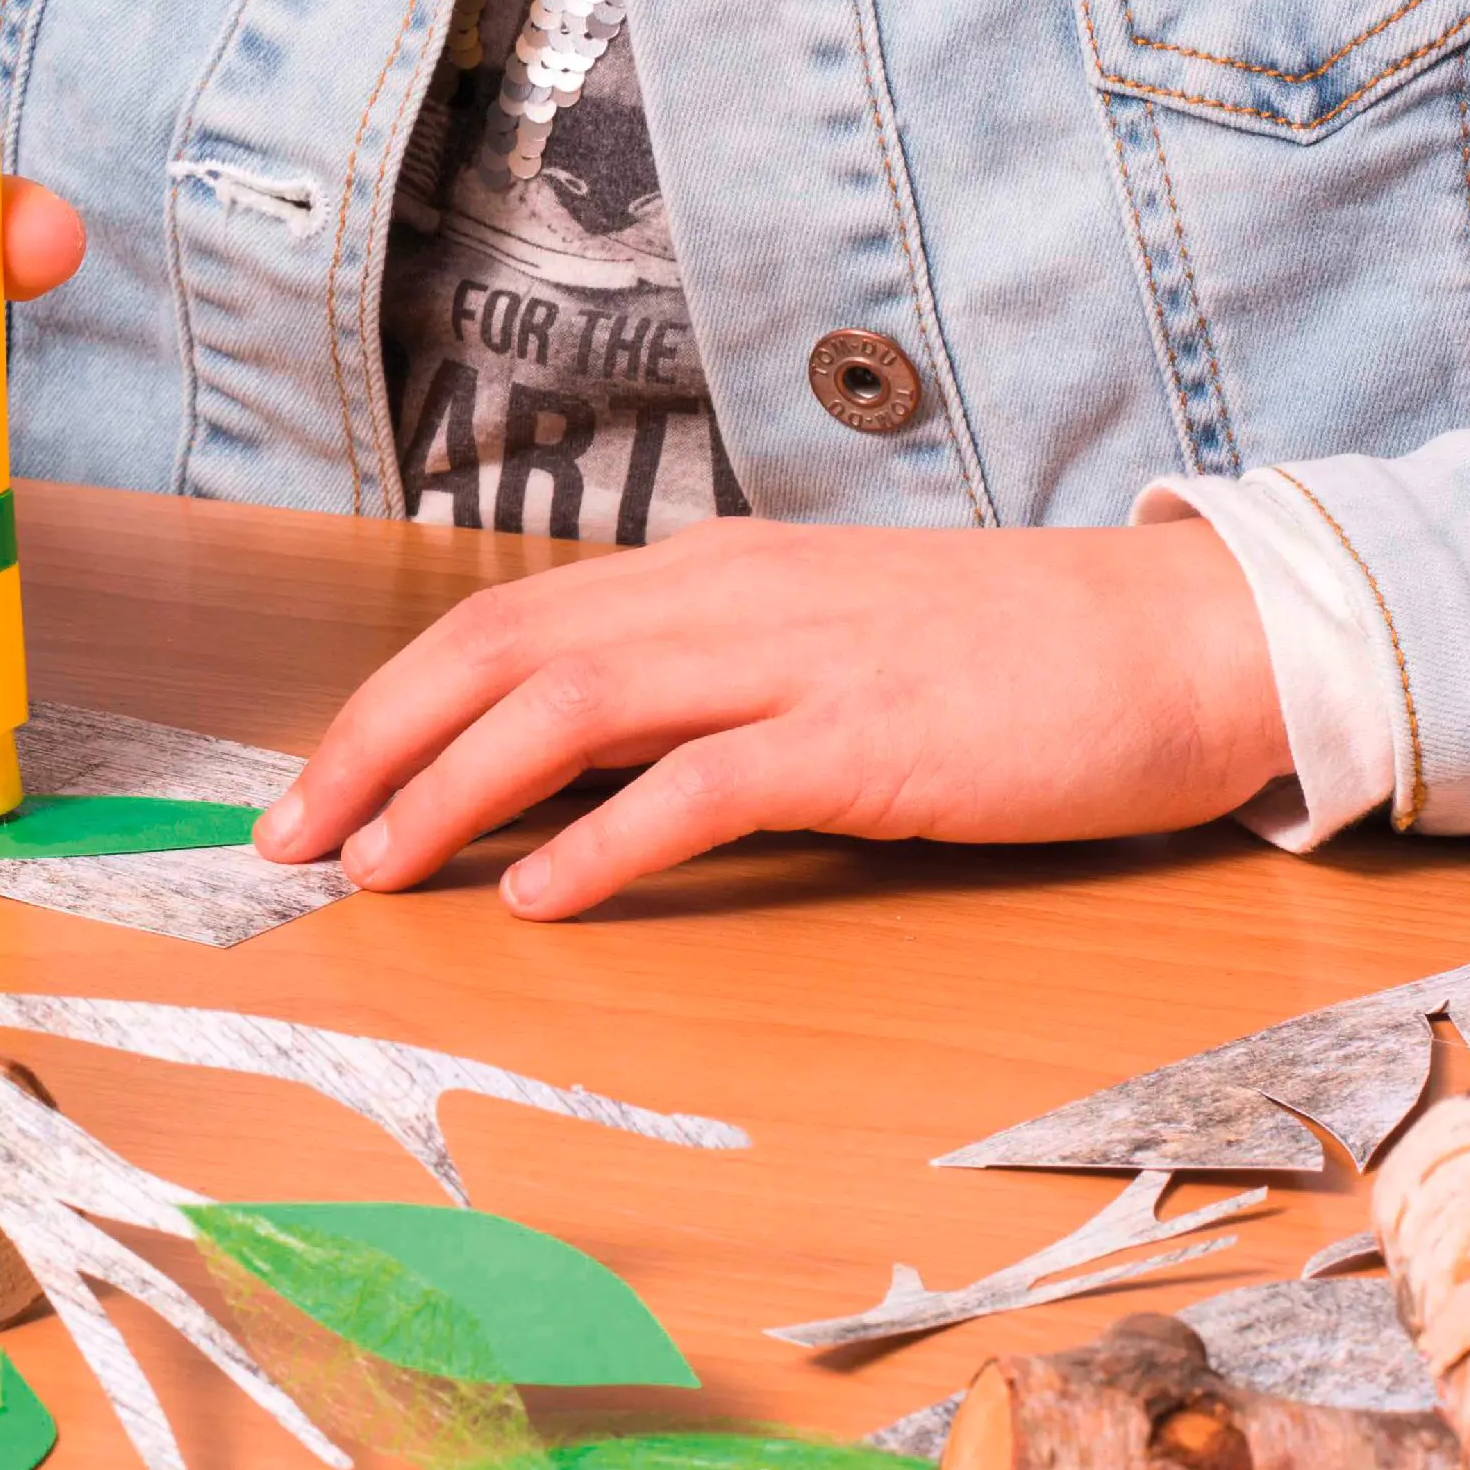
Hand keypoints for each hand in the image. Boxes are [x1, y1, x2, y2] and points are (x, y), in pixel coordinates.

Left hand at [253, 517, 1289, 916]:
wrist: (1182, 639)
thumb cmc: (1004, 657)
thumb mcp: (822, 641)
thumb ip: (702, 684)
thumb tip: (565, 763)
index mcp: (708, 572)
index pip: (501, 621)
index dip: (387, 701)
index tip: (308, 785)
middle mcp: (727, 596)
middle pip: (496, 651)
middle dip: (371, 743)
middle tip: (287, 839)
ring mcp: (793, 662)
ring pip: (567, 708)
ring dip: (448, 791)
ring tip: (373, 869)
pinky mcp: (862, 741)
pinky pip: (698, 787)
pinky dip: (600, 844)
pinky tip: (536, 898)